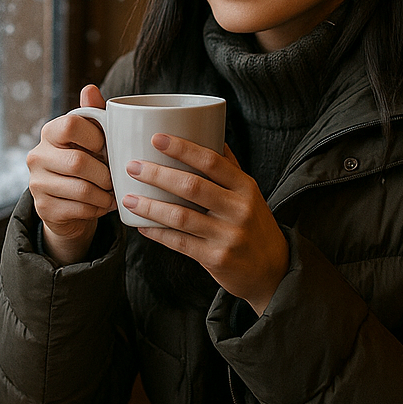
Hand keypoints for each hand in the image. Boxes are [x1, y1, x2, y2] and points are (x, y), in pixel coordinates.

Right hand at [27, 84, 115, 264]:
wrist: (68, 203)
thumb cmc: (85, 161)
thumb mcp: (91, 137)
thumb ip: (93, 114)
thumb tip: (90, 88)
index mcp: (50, 132)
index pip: (71, 125)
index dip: (95, 137)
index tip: (104, 147)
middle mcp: (37, 156)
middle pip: (78, 162)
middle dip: (105, 173)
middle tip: (115, 177)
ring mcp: (37, 184)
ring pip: (82, 189)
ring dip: (105, 194)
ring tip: (113, 193)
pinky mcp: (44, 209)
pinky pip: (80, 209)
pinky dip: (98, 209)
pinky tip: (103, 205)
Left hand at [122, 137, 288, 315]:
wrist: (274, 270)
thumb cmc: (254, 225)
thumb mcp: (249, 194)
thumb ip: (228, 167)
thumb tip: (208, 133)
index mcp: (245, 187)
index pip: (212, 161)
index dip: (183, 148)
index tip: (157, 138)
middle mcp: (239, 209)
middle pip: (192, 186)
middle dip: (158, 174)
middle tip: (133, 166)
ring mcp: (228, 235)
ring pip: (181, 216)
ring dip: (150, 206)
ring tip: (127, 197)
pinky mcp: (217, 258)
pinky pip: (180, 243)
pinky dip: (158, 233)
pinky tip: (141, 225)